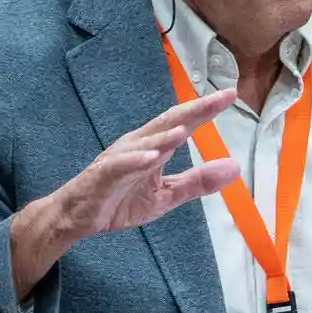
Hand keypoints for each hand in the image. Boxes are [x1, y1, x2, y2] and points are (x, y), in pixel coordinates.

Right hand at [9, 88, 241, 296]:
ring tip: (185, 130)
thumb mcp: (166, 196)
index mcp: (154, 145)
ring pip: (145, 142)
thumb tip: (234, 168)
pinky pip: (120, 165)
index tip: (231, 94)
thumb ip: (198, 182)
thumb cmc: (120, 200)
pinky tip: (152, 158)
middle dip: (194, 110)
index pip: (184, 122)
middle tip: (221, 98)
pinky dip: (136, 160)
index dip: (206, 109)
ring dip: (164, 136)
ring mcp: (119, 158)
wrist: (77, 218)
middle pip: (169, 122)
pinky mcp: (103, 175)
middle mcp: (138, 144)